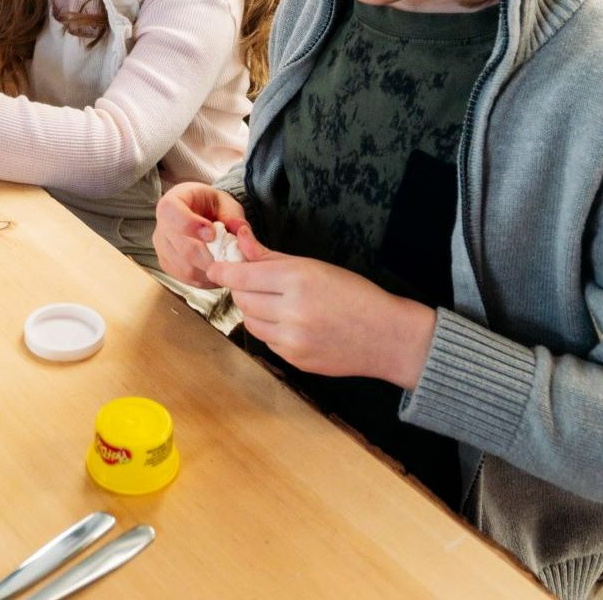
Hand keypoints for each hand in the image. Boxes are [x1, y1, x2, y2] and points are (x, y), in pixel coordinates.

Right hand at [152, 182, 246, 286]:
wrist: (203, 216)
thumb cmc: (211, 206)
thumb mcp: (226, 203)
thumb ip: (233, 215)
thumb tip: (240, 229)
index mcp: (172, 202)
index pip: (171, 213)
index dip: (190, 225)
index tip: (212, 233)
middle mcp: (161, 226)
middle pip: (180, 246)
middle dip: (208, 255)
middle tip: (228, 256)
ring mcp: (162, 248)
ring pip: (184, 267)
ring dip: (209, 269)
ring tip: (227, 264)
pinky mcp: (168, 265)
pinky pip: (186, 278)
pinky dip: (206, 279)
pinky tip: (218, 272)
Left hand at [206, 229, 436, 387]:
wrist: (386, 337)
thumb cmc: (355, 295)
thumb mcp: (315, 267)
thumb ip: (272, 258)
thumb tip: (241, 243)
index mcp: (298, 281)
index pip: (243, 276)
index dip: (224, 270)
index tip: (216, 267)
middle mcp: (291, 312)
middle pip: (243, 299)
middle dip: (243, 288)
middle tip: (254, 280)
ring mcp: (292, 340)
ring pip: (251, 321)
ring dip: (254, 309)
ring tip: (276, 301)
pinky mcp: (294, 360)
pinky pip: (267, 340)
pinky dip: (270, 329)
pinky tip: (290, 321)